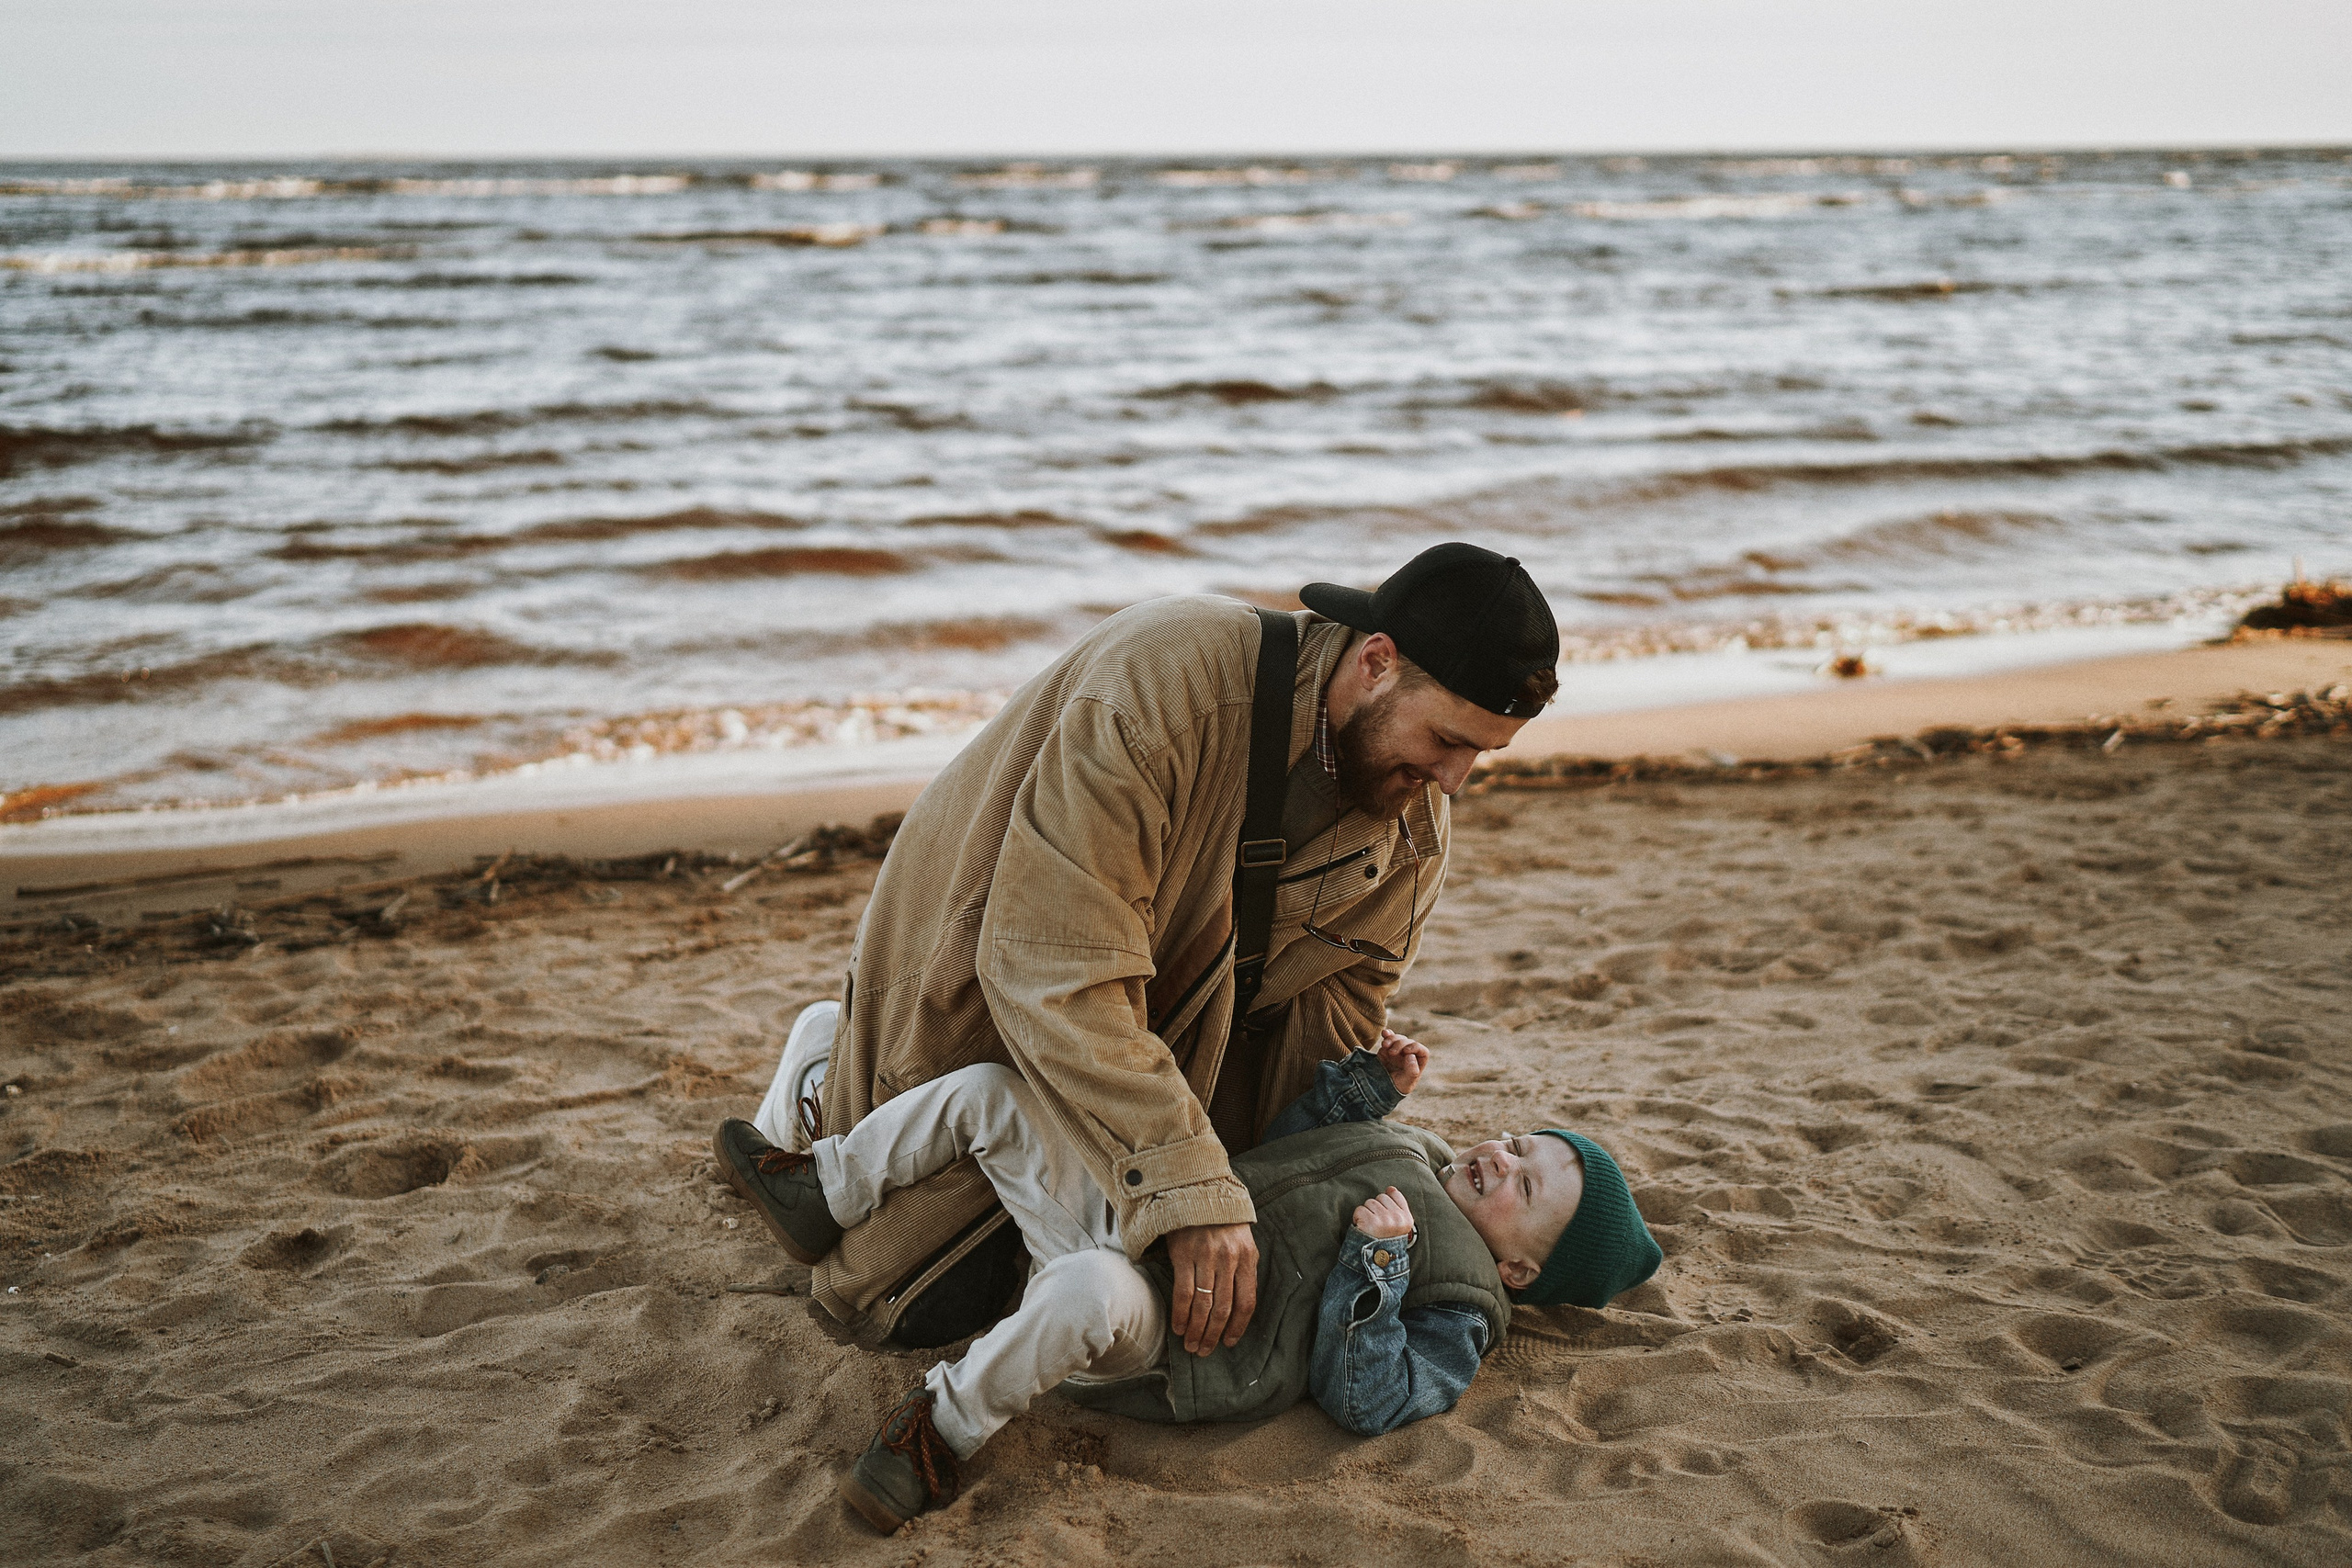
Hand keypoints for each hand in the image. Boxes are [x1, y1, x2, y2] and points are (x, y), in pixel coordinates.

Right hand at [1166, 1222, 1258, 1355]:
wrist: (1197, 1191)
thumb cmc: (1222, 1221)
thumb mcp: (1242, 1242)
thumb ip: (1242, 1270)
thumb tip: (1238, 1308)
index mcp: (1248, 1257)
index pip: (1247, 1301)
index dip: (1238, 1327)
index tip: (1229, 1343)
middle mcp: (1229, 1258)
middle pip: (1223, 1308)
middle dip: (1213, 1334)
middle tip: (1204, 1351)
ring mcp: (1206, 1257)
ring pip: (1203, 1304)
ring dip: (1196, 1330)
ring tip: (1190, 1344)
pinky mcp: (1184, 1254)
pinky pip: (1183, 1292)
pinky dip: (1180, 1314)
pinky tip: (1178, 1326)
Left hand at [1352, 1185, 1413, 1239]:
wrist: (1376, 1261)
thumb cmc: (1386, 1242)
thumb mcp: (1399, 1227)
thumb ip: (1398, 1207)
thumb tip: (1391, 1188)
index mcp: (1406, 1219)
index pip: (1395, 1194)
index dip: (1387, 1202)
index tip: (1385, 1213)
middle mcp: (1397, 1218)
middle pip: (1381, 1197)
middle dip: (1376, 1208)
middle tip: (1377, 1225)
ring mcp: (1384, 1220)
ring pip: (1369, 1202)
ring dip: (1366, 1213)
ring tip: (1370, 1228)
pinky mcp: (1370, 1222)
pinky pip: (1360, 1209)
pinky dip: (1357, 1218)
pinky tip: (1363, 1229)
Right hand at [1376, 1028, 1428, 1094]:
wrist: (1380, 1088)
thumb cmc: (1397, 1087)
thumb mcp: (1406, 1083)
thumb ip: (1411, 1071)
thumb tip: (1411, 1056)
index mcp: (1418, 1063)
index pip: (1422, 1051)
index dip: (1415, 1048)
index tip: (1405, 1052)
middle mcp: (1410, 1055)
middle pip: (1409, 1042)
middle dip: (1400, 1044)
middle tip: (1392, 1052)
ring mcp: (1399, 1051)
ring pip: (1399, 1039)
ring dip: (1392, 1039)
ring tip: (1385, 1046)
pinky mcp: (1387, 1049)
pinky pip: (1389, 1038)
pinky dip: (1387, 1035)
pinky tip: (1384, 1033)